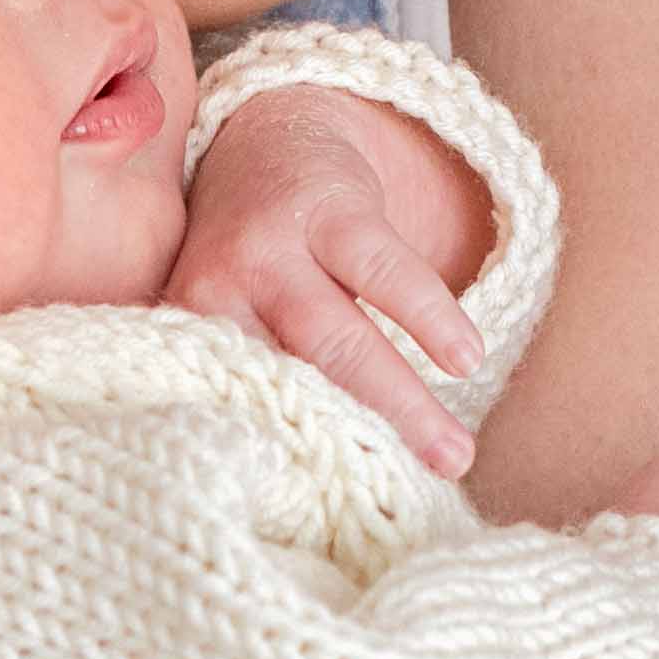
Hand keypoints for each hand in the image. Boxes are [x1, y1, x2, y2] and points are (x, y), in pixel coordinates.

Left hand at [163, 88, 491, 471]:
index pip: (236, 403)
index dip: (284, 460)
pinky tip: (465, 358)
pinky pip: (387, 270)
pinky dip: (428, 316)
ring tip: (456, 454)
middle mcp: (223, 283)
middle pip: (292, 381)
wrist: (265, 138)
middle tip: (409, 497)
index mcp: (193, 324)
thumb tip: (302, 493)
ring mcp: (276, 242)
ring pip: (341, 338)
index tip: (325, 520)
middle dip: (354, 443)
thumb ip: (251, 381)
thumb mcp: (230, 311)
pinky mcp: (333, 207)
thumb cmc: (254, 262)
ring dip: (402, 400)